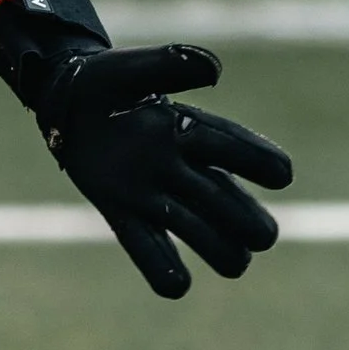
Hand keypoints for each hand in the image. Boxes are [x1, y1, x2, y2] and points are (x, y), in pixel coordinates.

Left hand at [33, 42, 292, 299]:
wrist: (65, 103)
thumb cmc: (107, 83)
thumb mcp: (133, 67)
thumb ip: (171, 64)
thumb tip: (213, 69)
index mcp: (191, 129)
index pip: (230, 145)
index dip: (257, 160)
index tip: (283, 175)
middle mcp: (180, 167)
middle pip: (223, 198)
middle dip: (245, 218)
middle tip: (263, 235)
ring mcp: (153, 194)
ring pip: (197, 229)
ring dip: (217, 246)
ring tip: (236, 263)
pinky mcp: (123, 213)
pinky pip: (145, 247)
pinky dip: (162, 268)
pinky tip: (176, 285)